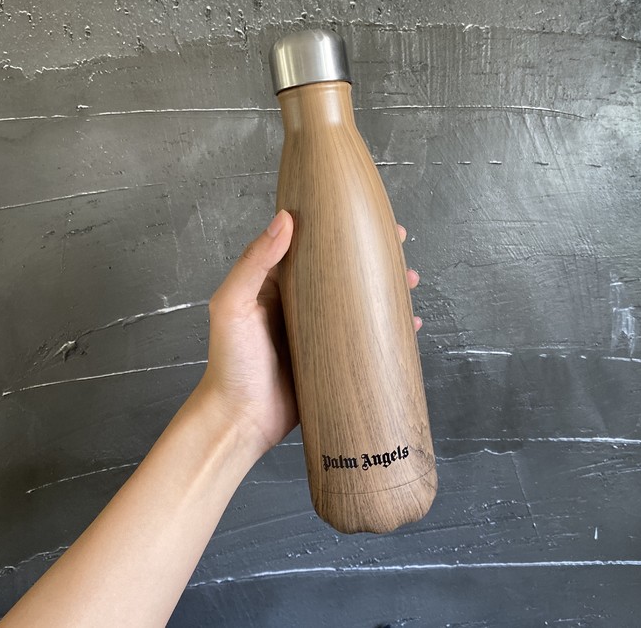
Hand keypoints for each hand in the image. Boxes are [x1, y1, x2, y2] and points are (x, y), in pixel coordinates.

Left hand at [198, 209, 421, 456]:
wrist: (241, 421)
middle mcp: (301, 306)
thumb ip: (254, 262)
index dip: (339, 231)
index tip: (365, 221)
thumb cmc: (230, 363)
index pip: (312, 247)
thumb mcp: (233, 305)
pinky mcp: (334, 360)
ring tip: (410, 281)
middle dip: (373, 259)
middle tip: (399, 248)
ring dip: (386, 290)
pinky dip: (388, 330)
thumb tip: (285, 219)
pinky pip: (366, 339)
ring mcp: (320, 334)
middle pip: (344, 273)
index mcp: (277, 286)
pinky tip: (410, 327)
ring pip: (360, 303)